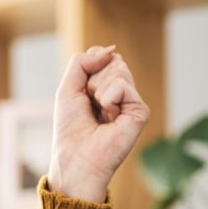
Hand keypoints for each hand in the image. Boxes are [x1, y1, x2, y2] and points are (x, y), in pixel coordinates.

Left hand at [47, 45, 150, 203]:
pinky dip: (108, 98)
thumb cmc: (69, 129)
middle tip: (90, 107)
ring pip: (118, 68)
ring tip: (98, 113)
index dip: (88, 67)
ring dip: (98, 90)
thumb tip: (112, 49)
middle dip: (92, 80)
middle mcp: (121, 93)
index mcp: (105, 88)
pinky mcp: (140, 111)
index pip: (103, 56)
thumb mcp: (67, 88)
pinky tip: (109, 118)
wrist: (75, 159)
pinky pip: (122, 85)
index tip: (81, 93)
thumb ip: (82, 62)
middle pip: (112, 60)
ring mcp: (132, 101)